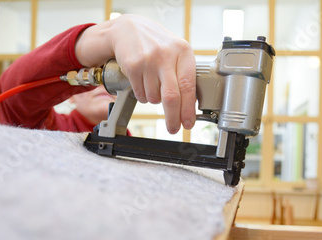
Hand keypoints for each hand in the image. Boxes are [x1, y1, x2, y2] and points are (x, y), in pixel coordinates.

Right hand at [75, 14, 195, 133]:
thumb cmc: (158, 45)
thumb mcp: (176, 53)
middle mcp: (166, 55)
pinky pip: (141, 94)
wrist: (129, 29)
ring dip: (155, 100)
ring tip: (155, 87)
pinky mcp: (133, 66)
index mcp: (183, 51)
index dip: (188, 109)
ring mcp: (148, 60)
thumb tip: (192, 106)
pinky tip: (144, 82)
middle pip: (171, 97)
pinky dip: (144, 96)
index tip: (188, 123)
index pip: (188, 86)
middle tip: (173, 128)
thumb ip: (185, 74)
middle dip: (173, 118)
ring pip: (154, 98)